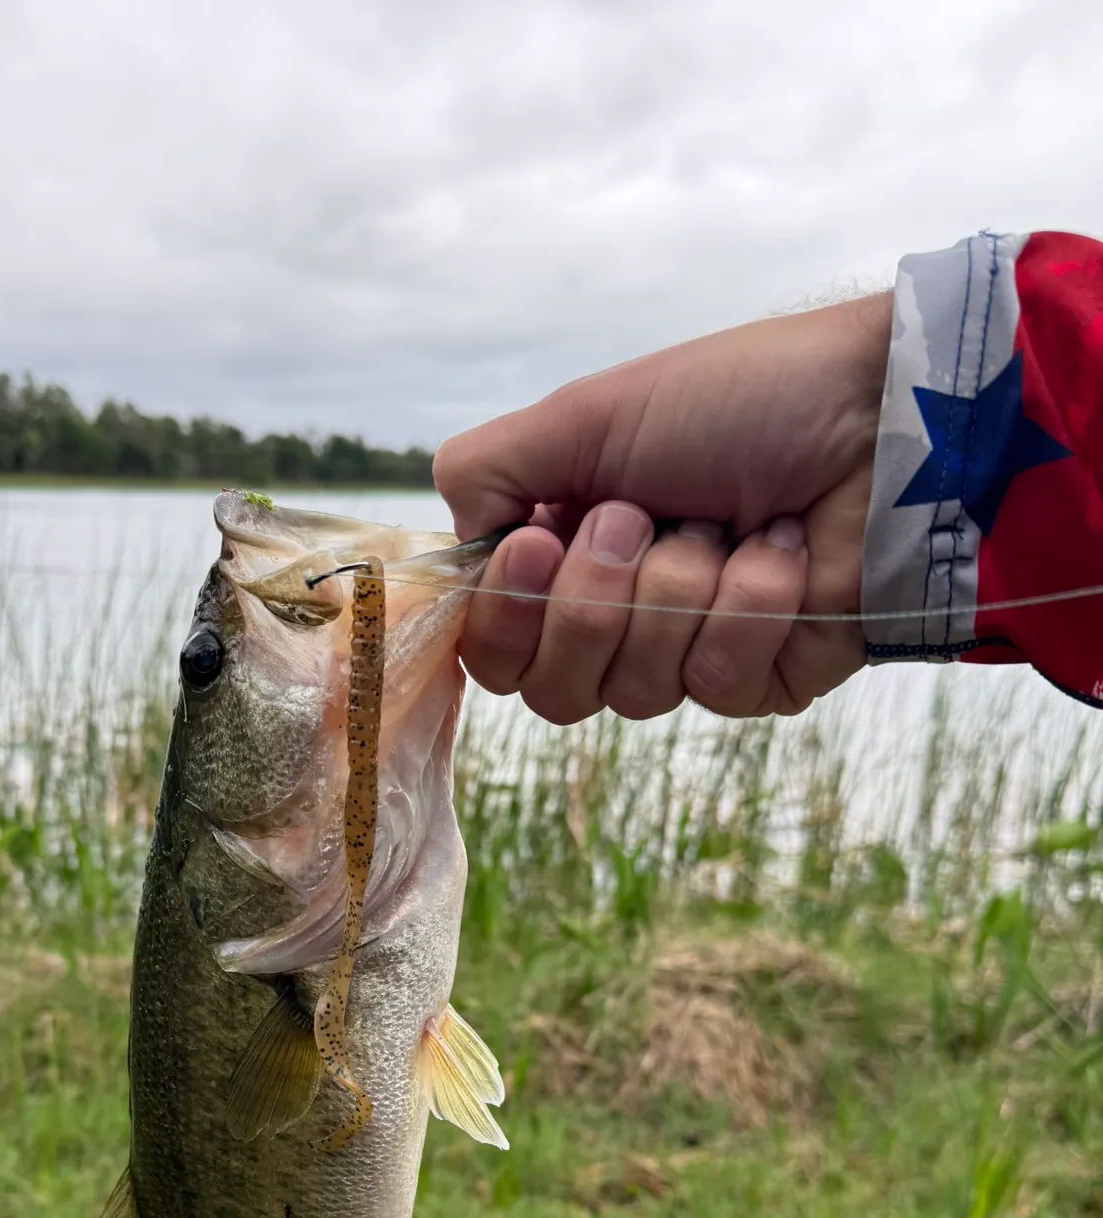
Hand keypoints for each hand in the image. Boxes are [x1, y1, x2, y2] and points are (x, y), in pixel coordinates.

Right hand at [433, 292, 891, 722]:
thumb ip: (483, 474)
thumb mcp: (583, 414)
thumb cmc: (733, 400)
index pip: (493, 648)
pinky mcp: (764, 679)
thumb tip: (465, 553)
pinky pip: (720, 684)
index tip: (539, 543)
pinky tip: (784, 549)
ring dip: (680, 589)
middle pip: (552, 690)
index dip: (506, 617)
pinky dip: (752, 605)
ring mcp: (689, 653)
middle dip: (595, 601)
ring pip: (635, 693)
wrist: (875, 413)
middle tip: (646, 516)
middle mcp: (616, 616)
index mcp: (563, 558)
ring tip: (730, 523)